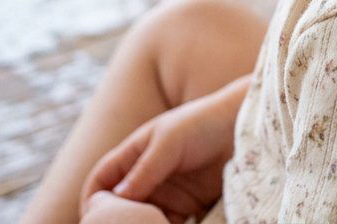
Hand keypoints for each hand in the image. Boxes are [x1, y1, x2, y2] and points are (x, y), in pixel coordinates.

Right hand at [79, 79, 247, 223]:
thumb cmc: (203, 122)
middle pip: (120, 207)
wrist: (244, 126)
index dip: (93, 199)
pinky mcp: (189, 207)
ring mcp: (168, 194)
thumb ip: (144, 170)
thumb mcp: (169, 141)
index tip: (94, 219)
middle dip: (119, 222)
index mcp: (135, 154)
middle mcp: (148, 176)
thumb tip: (114, 199)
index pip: (102, 180)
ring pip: (144, 220)